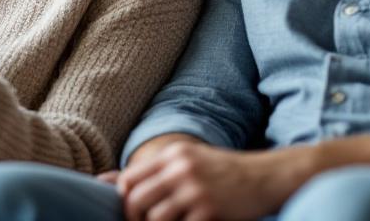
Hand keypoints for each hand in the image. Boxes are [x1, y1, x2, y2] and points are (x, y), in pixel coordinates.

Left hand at [117, 141, 313, 220]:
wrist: (267, 177)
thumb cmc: (223, 173)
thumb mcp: (189, 162)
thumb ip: (155, 172)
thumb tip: (103, 180)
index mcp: (173, 155)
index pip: (128, 179)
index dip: (125, 201)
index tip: (134, 212)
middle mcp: (181, 169)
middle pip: (135, 200)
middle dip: (134, 219)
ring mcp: (196, 190)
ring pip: (155, 218)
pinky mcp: (210, 210)